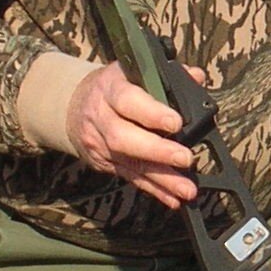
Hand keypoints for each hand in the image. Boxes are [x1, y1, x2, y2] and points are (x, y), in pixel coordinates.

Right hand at [66, 63, 201, 208]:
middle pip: (124, 137)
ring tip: (187, 189)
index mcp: (110, 88)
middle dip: (157, 151)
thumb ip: (165, 75)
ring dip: (162, 179)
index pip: (127, 100)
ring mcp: (100, 144)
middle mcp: (101, 117)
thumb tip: (196, 77)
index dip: (151, 113)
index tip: (176, 123)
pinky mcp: (105, 163)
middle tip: (186, 159)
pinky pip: (131, 178)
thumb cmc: (114, 86)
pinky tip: (173, 199)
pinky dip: (154, 189)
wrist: (74, 105)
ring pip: (130, 163)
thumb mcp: (132, 71)